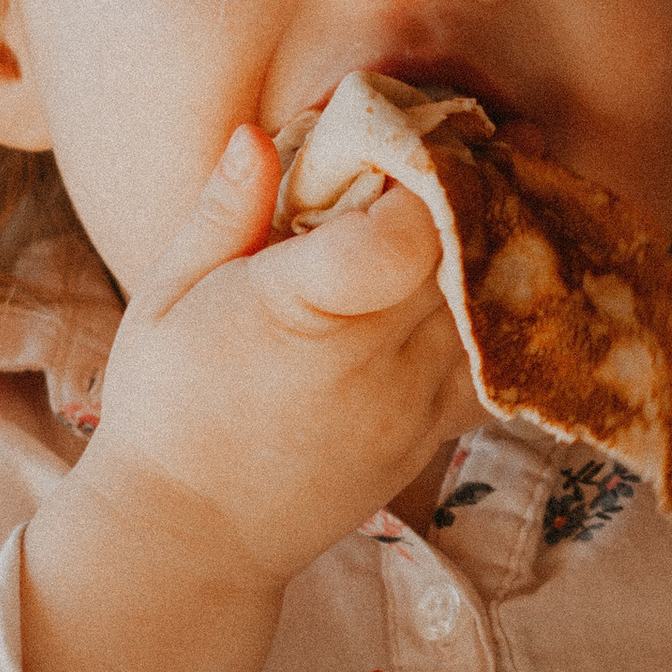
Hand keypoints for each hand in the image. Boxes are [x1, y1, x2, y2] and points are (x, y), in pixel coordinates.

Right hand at [71, 124, 470, 600]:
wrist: (193, 536)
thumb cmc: (166, 406)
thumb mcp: (165, 298)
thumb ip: (221, 213)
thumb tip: (258, 135)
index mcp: (299, 312)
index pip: (405, 235)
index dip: (424, 175)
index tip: (413, 137)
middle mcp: (370, 361)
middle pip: (467, 255)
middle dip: (479, 187)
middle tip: (475, 137)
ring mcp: (411, 405)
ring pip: (499, 305)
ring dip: (503, 243)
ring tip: (492, 193)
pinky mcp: (433, 436)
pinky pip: (501, 361)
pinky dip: (507, 311)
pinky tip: (491, 272)